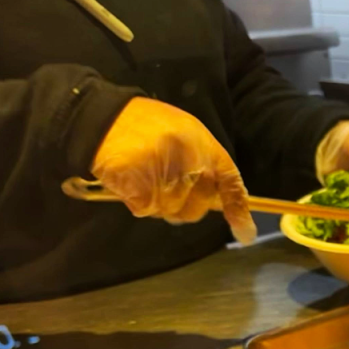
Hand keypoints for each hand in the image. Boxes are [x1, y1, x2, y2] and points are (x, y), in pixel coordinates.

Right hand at [91, 98, 255, 243]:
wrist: (104, 115)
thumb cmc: (149, 125)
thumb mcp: (189, 133)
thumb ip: (208, 163)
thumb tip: (224, 200)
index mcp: (204, 145)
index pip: (230, 183)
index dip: (238, 211)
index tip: (245, 233)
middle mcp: (189, 162)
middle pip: (198, 208)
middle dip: (186, 203)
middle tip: (167, 181)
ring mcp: (163, 177)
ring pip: (171, 212)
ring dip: (160, 202)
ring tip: (146, 174)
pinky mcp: (138, 188)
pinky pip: (147, 210)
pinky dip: (139, 201)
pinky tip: (132, 179)